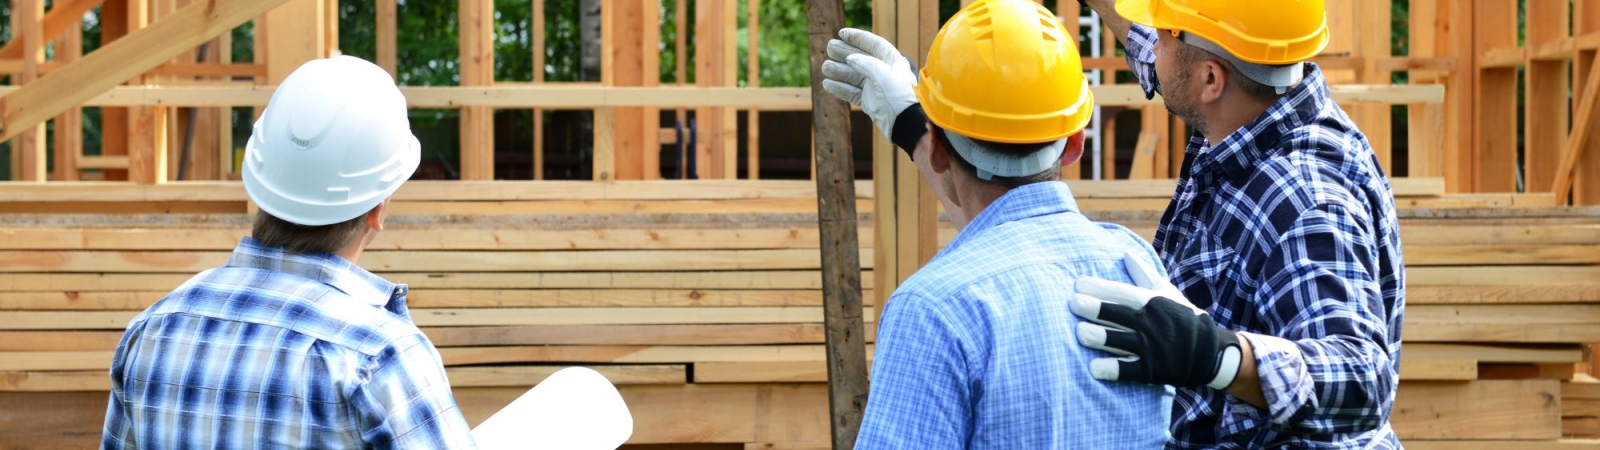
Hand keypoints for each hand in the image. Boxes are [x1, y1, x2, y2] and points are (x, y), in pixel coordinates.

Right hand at [821, 28, 918, 140]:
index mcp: (893, 61)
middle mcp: (884, 72)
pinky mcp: (870, 102)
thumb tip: (850, 58)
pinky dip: (840, 88)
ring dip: (839, 71)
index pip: (874, 44)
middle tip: (829, 47)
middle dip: (845, 53)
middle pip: (861, 59)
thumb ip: (865, 63)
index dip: (858, 38)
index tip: (841, 33)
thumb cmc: (899, 96)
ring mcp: (876, 88)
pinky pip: (852, 92)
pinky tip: (828, 84)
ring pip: (854, 76)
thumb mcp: (883, 74)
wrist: (905, 123)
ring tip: (825, 67)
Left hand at [1069, 252, 1242, 389]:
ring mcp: (1151, 348)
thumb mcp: (1166, 292)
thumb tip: (1125, 253)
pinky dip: (1113, 370)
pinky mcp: (1152, 371)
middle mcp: (1150, 323)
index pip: (1122, 292)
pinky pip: (1130, 370)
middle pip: (1119, 314)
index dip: (1100, 288)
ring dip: (1101, 337)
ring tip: (1080, 333)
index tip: (1078, 284)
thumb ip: (1143, 274)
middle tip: (1074, 303)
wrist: (1210, 351)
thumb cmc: (1181, 316)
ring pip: (1122, 341)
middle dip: (1097, 309)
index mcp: (1151, 302)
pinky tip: (1094, 369)